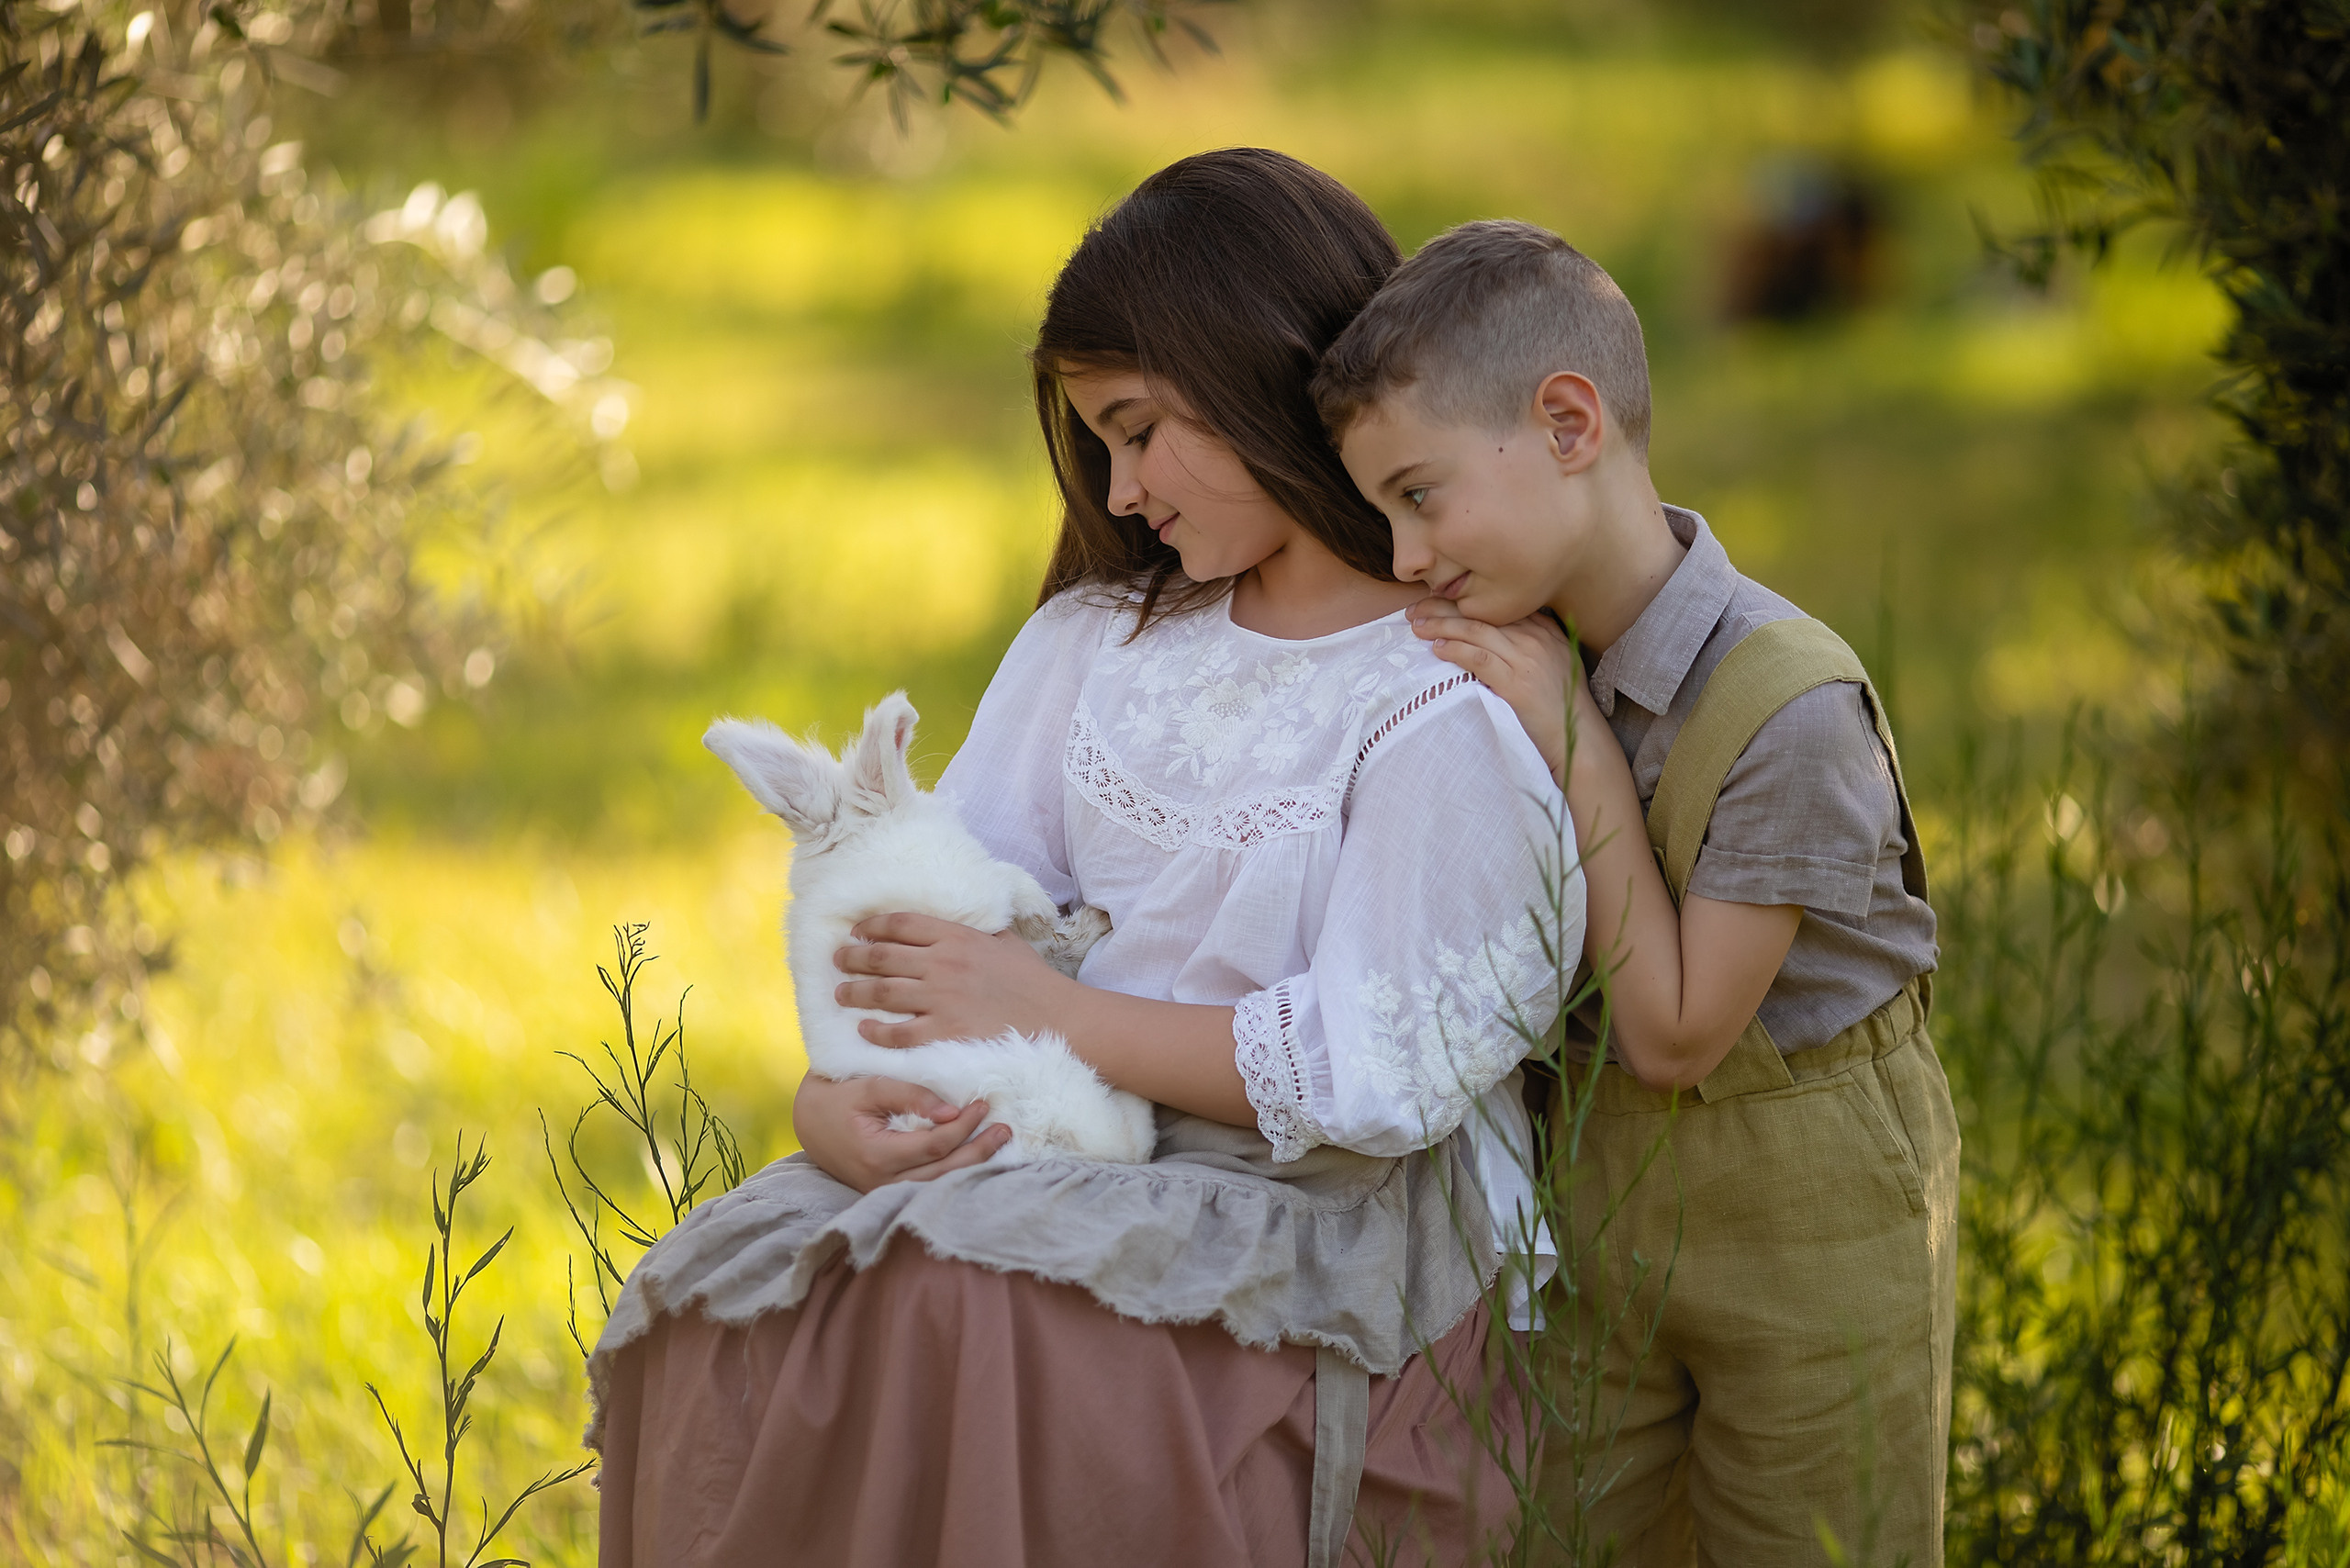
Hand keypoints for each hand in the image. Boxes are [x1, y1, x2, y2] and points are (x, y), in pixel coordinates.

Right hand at [791, 1072, 1010, 1192]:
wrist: (807, 1120)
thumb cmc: (836, 1096)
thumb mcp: (869, 1085)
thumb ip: (910, 1095)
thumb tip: (951, 1111)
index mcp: (877, 1155)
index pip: (934, 1145)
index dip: (963, 1126)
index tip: (982, 1103)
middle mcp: (882, 1182)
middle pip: (944, 1172)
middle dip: (979, 1151)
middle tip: (1004, 1128)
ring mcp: (885, 1191)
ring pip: (939, 1184)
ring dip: (972, 1164)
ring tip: (999, 1143)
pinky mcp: (889, 1190)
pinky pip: (929, 1185)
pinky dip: (955, 1171)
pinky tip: (976, 1157)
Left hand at [834, 912, 1070, 1046]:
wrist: (1057, 1019)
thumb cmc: (1034, 981)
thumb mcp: (1006, 942)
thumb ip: (977, 931)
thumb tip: (961, 922)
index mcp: (957, 937)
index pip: (900, 924)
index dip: (872, 926)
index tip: (857, 931)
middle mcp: (943, 964)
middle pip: (881, 956)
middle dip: (852, 957)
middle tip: (838, 959)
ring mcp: (942, 1000)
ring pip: (881, 993)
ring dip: (854, 992)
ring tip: (840, 993)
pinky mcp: (945, 1033)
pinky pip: (898, 1033)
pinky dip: (876, 1031)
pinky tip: (865, 1029)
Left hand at [1407, 599, 1586, 783]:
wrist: (1578, 735)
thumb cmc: (1560, 704)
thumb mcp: (1552, 662)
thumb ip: (1528, 643)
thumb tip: (1489, 635)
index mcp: (1543, 629)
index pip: (1495, 604)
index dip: (1460, 599)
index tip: (1434, 599)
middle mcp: (1536, 637)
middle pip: (1481, 612)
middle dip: (1442, 607)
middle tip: (1414, 609)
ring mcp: (1527, 658)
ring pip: (1475, 630)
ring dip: (1440, 625)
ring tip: (1416, 626)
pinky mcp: (1517, 682)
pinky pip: (1478, 658)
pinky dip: (1455, 650)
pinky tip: (1437, 648)